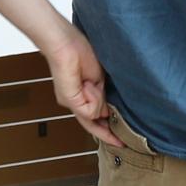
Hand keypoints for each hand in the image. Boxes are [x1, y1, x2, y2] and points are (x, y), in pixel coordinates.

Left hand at [44, 27, 121, 148]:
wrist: (66, 43)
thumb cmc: (80, 52)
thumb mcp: (99, 79)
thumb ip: (102, 98)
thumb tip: (106, 114)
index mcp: (80, 96)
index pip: (94, 119)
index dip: (107, 132)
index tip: (120, 141)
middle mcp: (74, 102)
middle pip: (93, 123)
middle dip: (106, 126)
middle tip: (118, 137)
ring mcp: (70, 102)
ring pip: (93, 116)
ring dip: (98, 98)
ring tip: (91, 82)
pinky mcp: (70, 101)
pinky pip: (89, 110)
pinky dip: (94, 96)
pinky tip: (88, 84)